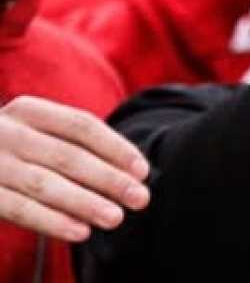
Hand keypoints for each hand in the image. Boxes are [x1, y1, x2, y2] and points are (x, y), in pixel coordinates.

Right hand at [0, 97, 150, 244]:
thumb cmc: (7, 150)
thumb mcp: (31, 133)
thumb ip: (68, 144)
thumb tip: (130, 171)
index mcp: (27, 110)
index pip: (82, 126)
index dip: (116, 148)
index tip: (144, 171)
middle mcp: (6, 132)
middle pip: (69, 156)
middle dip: (109, 179)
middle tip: (141, 198)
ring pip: (45, 184)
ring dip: (85, 203)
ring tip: (116, 218)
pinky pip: (19, 209)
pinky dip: (51, 221)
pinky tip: (80, 231)